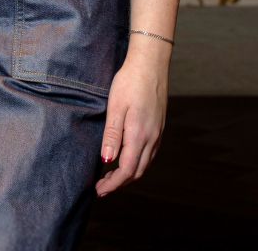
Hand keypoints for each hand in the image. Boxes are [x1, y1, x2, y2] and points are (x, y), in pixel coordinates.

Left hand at [95, 46, 167, 195]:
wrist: (151, 65)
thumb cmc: (129, 83)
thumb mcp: (115, 107)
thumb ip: (112, 135)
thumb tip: (107, 161)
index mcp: (139, 135)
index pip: (126, 170)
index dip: (113, 184)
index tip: (99, 191)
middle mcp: (152, 139)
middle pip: (137, 171)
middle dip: (119, 183)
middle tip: (101, 188)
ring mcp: (157, 134)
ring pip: (144, 164)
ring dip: (128, 175)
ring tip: (110, 178)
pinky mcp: (158, 128)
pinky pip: (149, 154)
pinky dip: (136, 163)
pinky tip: (125, 160)